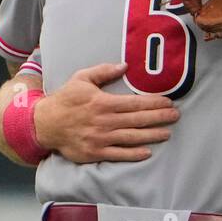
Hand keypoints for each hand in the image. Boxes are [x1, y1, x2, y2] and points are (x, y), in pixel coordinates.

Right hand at [33, 62, 179, 162]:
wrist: (45, 124)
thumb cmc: (66, 100)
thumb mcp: (81, 79)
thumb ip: (103, 71)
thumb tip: (125, 66)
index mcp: (103, 102)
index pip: (135, 103)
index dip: (154, 103)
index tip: (168, 102)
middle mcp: (104, 121)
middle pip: (138, 120)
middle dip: (159, 117)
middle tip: (176, 116)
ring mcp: (100, 138)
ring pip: (132, 137)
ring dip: (152, 135)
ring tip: (168, 132)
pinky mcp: (95, 152)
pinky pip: (118, 154)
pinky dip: (134, 154)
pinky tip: (147, 152)